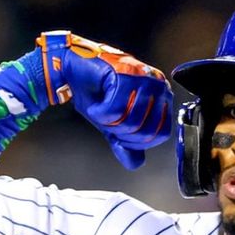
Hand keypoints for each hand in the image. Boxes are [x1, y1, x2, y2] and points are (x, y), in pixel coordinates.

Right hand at [35, 31, 171, 168]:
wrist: (73, 70)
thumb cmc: (96, 93)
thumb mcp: (113, 126)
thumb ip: (126, 145)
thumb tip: (136, 164)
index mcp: (161, 97)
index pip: (161, 134)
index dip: (139, 142)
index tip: (121, 135)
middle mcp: (158, 84)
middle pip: (147, 131)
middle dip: (123, 135)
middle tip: (109, 122)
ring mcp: (143, 76)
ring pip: (132, 122)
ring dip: (110, 124)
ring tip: (101, 111)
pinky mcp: (125, 72)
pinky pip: (117, 111)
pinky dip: (101, 114)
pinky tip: (96, 105)